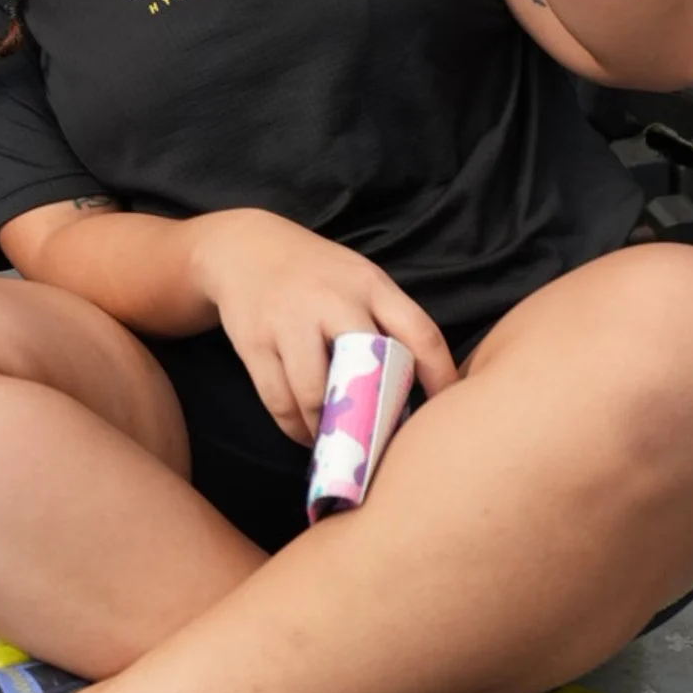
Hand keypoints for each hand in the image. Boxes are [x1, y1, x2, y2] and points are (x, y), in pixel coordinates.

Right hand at [188, 209, 454, 441]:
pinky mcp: (255, 343)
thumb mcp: (358, 280)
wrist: (243, 247)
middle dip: (377, 416)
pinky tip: (308, 433)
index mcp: (370, 285)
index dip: (441, 378)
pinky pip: (279, 401)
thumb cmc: (316, 274)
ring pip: (316, 396)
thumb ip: (385, 322)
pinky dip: (296, 428)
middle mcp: (331, 301)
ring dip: (329, 431)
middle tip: (383, 443)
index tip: (448, 415)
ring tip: (339, 444)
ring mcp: (289, 322)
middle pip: (366, 370)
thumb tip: (416, 392)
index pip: (420, 333)